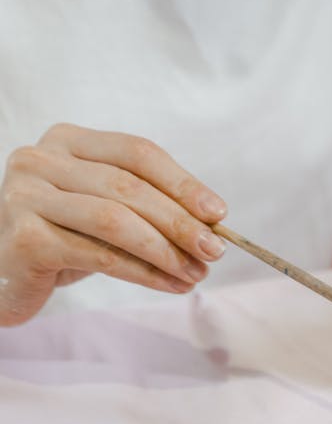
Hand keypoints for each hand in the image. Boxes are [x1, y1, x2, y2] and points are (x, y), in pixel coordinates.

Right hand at [0, 124, 227, 324]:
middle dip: (180, 222)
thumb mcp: (106, 211)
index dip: (182, 182)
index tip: (218, 212)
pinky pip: (98, 255)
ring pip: (115, 221)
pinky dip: (143, 272)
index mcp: (66, 140)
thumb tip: (210, 222)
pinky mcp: (25, 239)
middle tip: (215, 250)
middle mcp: (40, 159)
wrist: (4, 274)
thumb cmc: (63, 237)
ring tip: (196, 272)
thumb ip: (147, 206)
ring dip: (165, 251)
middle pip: (129, 187)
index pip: (136, 152)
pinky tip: (169, 284)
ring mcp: (26, 196)